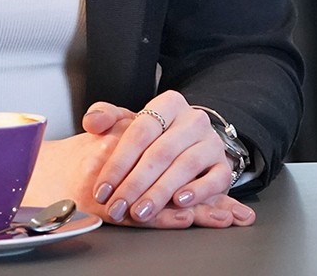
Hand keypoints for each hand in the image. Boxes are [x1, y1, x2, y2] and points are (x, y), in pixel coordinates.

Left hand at [23, 119, 251, 229]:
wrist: (191, 142)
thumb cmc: (154, 135)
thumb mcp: (129, 120)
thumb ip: (106, 117)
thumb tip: (92, 123)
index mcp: (169, 104)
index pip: (140, 132)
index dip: (118, 163)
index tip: (102, 189)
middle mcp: (193, 120)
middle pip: (161, 152)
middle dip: (135, 184)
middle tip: (117, 207)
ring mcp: (212, 143)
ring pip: (186, 166)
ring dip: (160, 192)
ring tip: (140, 212)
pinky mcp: (223, 165)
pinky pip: (216, 179)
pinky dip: (198, 191)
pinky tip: (180, 202)